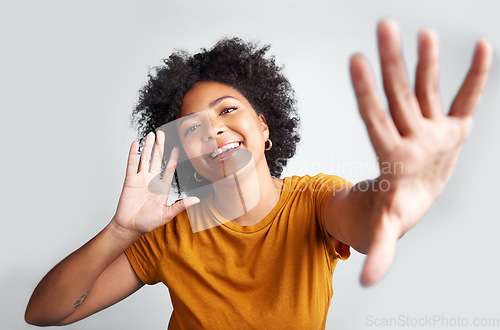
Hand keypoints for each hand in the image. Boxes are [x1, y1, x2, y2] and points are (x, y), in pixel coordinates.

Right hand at [112, 131, 198, 236]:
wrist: (130, 227)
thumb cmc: (148, 222)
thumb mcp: (167, 213)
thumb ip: (181, 205)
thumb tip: (197, 200)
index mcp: (162, 187)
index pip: (169, 169)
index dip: (173, 158)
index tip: (177, 148)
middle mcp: (151, 180)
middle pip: (157, 159)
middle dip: (160, 146)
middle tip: (162, 134)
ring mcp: (140, 179)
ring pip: (145, 159)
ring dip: (148, 147)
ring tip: (151, 135)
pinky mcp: (130, 180)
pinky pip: (131, 164)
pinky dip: (133, 154)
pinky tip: (135, 144)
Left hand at [349, 19, 491, 285]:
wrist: (412, 195)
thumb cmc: (397, 208)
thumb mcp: (389, 228)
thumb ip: (380, 249)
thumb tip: (366, 284)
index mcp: (391, 155)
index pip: (374, 118)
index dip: (365, 92)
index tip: (354, 61)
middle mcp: (408, 134)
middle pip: (398, 94)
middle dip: (392, 63)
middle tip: (384, 25)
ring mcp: (429, 128)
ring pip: (426, 89)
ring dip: (427, 62)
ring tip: (424, 32)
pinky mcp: (451, 128)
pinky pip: (464, 99)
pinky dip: (474, 77)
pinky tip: (481, 48)